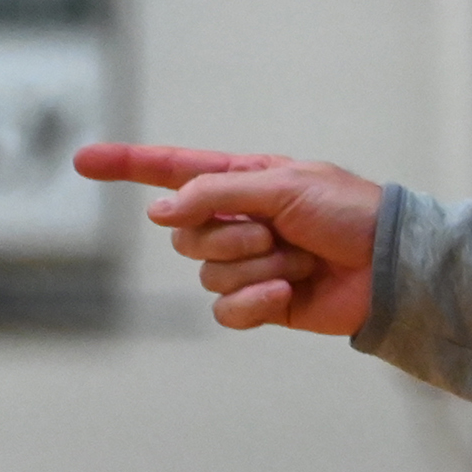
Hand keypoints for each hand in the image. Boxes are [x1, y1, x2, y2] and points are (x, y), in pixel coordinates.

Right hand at [75, 142, 384, 333]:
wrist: (389, 265)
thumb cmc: (349, 213)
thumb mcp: (283, 185)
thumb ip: (217, 193)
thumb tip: (161, 211)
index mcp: (243, 181)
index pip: (172, 172)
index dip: (127, 166)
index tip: (82, 161)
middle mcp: (238, 220)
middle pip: (185, 234)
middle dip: (229, 235)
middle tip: (276, 232)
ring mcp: (247, 263)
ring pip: (206, 273)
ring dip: (253, 266)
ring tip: (297, 259)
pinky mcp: (261, 303)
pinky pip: (225, 310)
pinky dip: (254, 302)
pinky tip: (287, 292)